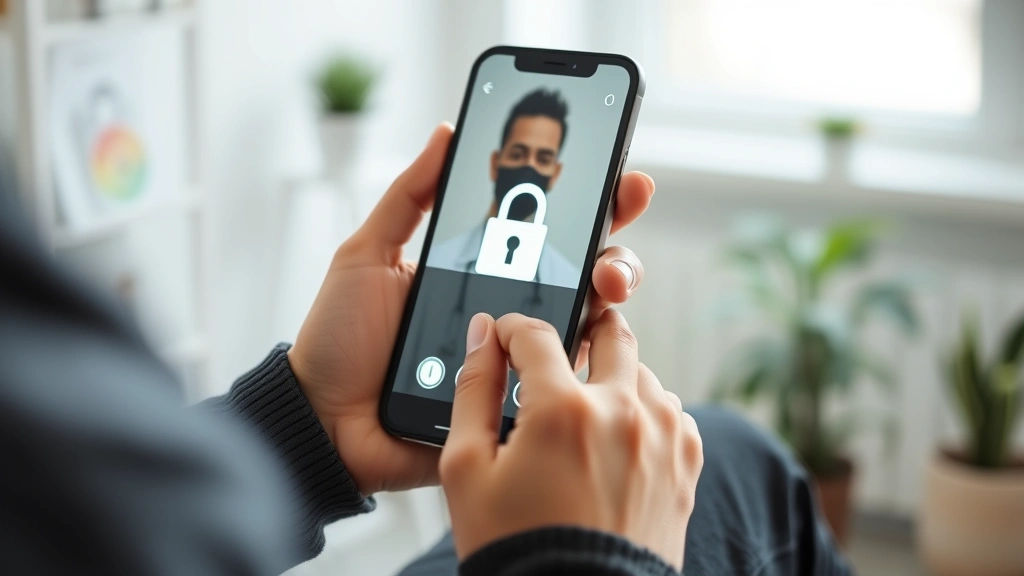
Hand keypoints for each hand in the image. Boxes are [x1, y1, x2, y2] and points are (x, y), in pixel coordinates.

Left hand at [288, 123, 654, 494]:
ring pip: (588, 326)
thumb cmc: (339, 339)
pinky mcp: (514, 404)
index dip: (592, 205)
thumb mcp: (367, 254)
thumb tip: (447, 131)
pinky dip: (585, 360)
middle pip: (585, 276)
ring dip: (612, 297)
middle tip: (614, 244)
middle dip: (617, 251)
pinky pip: (564, 382)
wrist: (322, 420)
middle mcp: (509, 312)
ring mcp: (517, 359)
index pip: (548, 233)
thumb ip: (410, 196)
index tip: (622, 179)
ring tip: (605, 286)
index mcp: (480, 270)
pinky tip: (589, 339)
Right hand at [441, 312, 702, 569]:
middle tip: (560, 350)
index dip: (514, 329)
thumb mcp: (467, 470)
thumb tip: (482, 337)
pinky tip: (617, 439)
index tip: (506, 339)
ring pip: (643, 372)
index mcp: (563, 410)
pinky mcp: (686, 463)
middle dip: (581, 331)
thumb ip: (473, 391)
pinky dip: (645, 412)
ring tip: (585, 409)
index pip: (537, 334)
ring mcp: (662, 437)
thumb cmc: (517, 546)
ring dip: (614, 376)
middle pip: (610, 332)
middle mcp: (622, 412)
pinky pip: (671, 411)